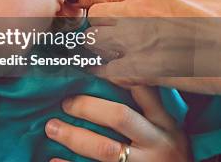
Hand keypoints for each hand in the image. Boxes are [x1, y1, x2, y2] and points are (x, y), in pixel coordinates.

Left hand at [45, 87, 189, 161]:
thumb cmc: (168, 154)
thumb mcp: (168, 129)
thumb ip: (147, 106)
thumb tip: (111, 75)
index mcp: (164, 124)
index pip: (143, 91)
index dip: (117, 76)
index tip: (90, 68)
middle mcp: (155, 143)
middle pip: (119, 116)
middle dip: (87, 107)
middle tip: (64, 103)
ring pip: (104, 149)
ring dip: (73, 136)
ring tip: (52, 128)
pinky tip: (54, 159)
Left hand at [70, 0, 220, 93]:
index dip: (93, 2)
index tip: (85, 6)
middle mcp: (136, 11)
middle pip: (95, 16)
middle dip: (98, 24)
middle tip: (106, 32)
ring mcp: (136, 40)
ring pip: (97, 42)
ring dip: (102, 47)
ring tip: (115, 51)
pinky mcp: (141, 68)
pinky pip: (110, 70)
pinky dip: (111, 72)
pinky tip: (119, 72)